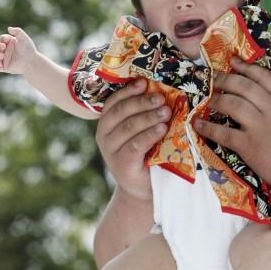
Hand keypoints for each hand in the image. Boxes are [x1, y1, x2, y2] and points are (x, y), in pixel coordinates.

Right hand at [0, 27, 36, 74]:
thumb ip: (17, 31)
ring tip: (1, 55)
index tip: (6, 39)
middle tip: (3, 47)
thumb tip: (8, 28)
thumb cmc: (29, 49)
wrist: (32, 61)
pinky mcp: (5, 67)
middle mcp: (6, 50)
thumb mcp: (24, 38)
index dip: (2, 38)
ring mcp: (4, 59)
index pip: (2, 39)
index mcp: (9, 42)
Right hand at [96, 80, 171, 197]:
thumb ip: (144, 113)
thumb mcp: (141, 131)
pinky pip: (135, 145)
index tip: (144, 82)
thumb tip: (160, 90)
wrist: (144, 187)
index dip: (128, 90)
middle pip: (121, 112)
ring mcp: (110, 151)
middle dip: (142, 102)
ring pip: (129, 127)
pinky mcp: (121, 164)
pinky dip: (150, 135)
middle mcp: (104, 135)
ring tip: (166, 112)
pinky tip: (162, 129)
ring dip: (149, 117)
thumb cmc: (145, 153)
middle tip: (161, 98)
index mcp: (106, 123)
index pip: (114, 102)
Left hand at [194, 58, 270, 188]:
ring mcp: (258, 125)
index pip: (263, 76)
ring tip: (207, 99)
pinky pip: (223, 132)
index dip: (246, 67)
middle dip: (226, 80)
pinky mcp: (248, 144)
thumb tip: (265, 98)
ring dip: (216, 100)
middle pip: (244, 86)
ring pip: (232, 104)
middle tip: (213, 77)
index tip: (233, 61)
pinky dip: (208, 128)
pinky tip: (198, 124)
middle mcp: (270, 108)